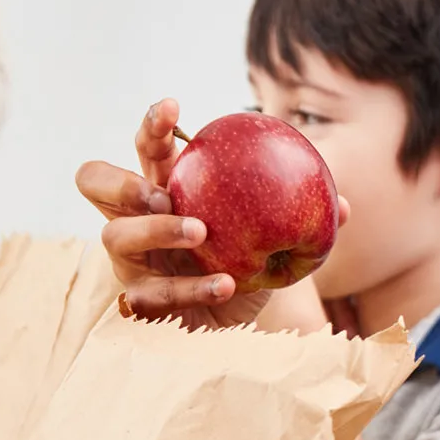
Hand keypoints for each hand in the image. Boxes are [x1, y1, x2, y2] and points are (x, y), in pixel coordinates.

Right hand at [75, 99, 348, 328]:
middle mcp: (136, 221)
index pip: (148, 149)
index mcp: (167, 190)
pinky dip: (192, 286)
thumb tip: (344, 205)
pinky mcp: (136, 302)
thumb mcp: (277, 244)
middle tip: (162, 189)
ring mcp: (130, 262)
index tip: (173, 107)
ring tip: (199, 231)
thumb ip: (302, 219)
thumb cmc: (247, 273)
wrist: (234, 331)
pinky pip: (151, 293)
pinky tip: (227, 284)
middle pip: (94, 181)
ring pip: (116, 237)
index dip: (153, 125)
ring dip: (158, 229)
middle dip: (122, 177)